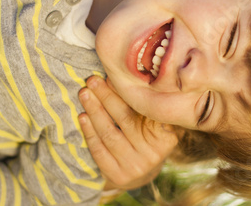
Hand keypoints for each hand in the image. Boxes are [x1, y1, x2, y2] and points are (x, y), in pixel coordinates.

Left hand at [78, 76, 178, 190]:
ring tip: (85, 94)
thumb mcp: (155, 121)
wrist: (143, 169)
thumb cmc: (148, 134)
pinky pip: (100, 151)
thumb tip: (129, 74)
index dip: (126, 92)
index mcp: (167, 135)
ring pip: (110, 134)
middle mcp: (154, 153)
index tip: (113, 75)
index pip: (144, 109)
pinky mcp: (119, 176)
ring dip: (95, 111)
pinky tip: (83, 117)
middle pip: (126, 118)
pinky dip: (89, 132)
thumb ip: (148, 103)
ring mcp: (136, 166)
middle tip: (92, 80)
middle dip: (106, 96)